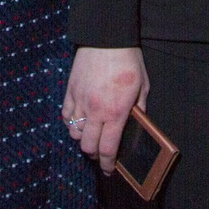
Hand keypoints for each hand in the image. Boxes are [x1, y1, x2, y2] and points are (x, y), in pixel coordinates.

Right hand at [62, 46, 147, 175]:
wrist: (106, 38)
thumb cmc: (128, 60)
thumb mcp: (142, 86)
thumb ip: (139, 108)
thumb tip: (136, 122)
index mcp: (116, 112)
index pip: (108, 149)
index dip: (107, 164)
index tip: (109, 170)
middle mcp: (95, 111)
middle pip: (87, 146)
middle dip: (94, 155)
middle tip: (100, 153)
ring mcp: (80, 101)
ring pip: (74, 133)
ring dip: (82, 139)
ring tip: (90, 136)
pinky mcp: (70, 91)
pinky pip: (65, 115)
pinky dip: (71, 123)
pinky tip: (78, 121)